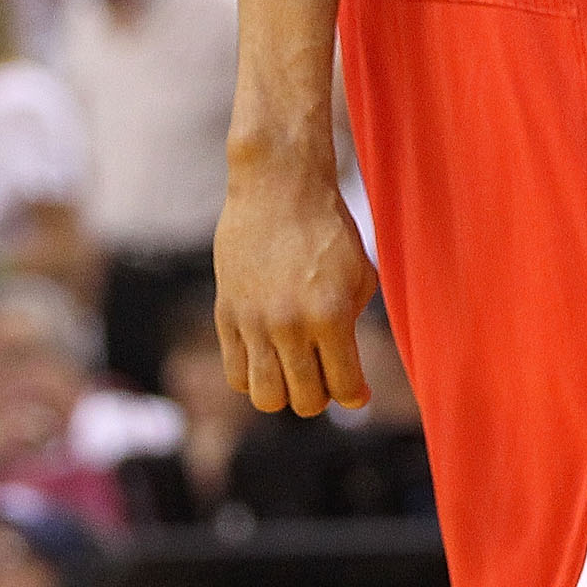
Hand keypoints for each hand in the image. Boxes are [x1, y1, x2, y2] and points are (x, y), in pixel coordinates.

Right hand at [214, 154, 375, 415]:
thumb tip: (345, 377)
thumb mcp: (360, 277)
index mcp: (330, 315)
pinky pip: (236, 374)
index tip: (357, 391)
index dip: (355, 395)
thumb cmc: (328, 228)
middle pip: (305, 402)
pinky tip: (269, 354)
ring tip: (294, 368)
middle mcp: (289, 325)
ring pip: (266, 398)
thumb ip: (352, 328)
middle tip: (325, 372)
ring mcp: (253, 322)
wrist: (278, 185)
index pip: (345, 389)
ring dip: (285, 392)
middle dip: (321, 394)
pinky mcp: (226, 313)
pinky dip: (255, 375)